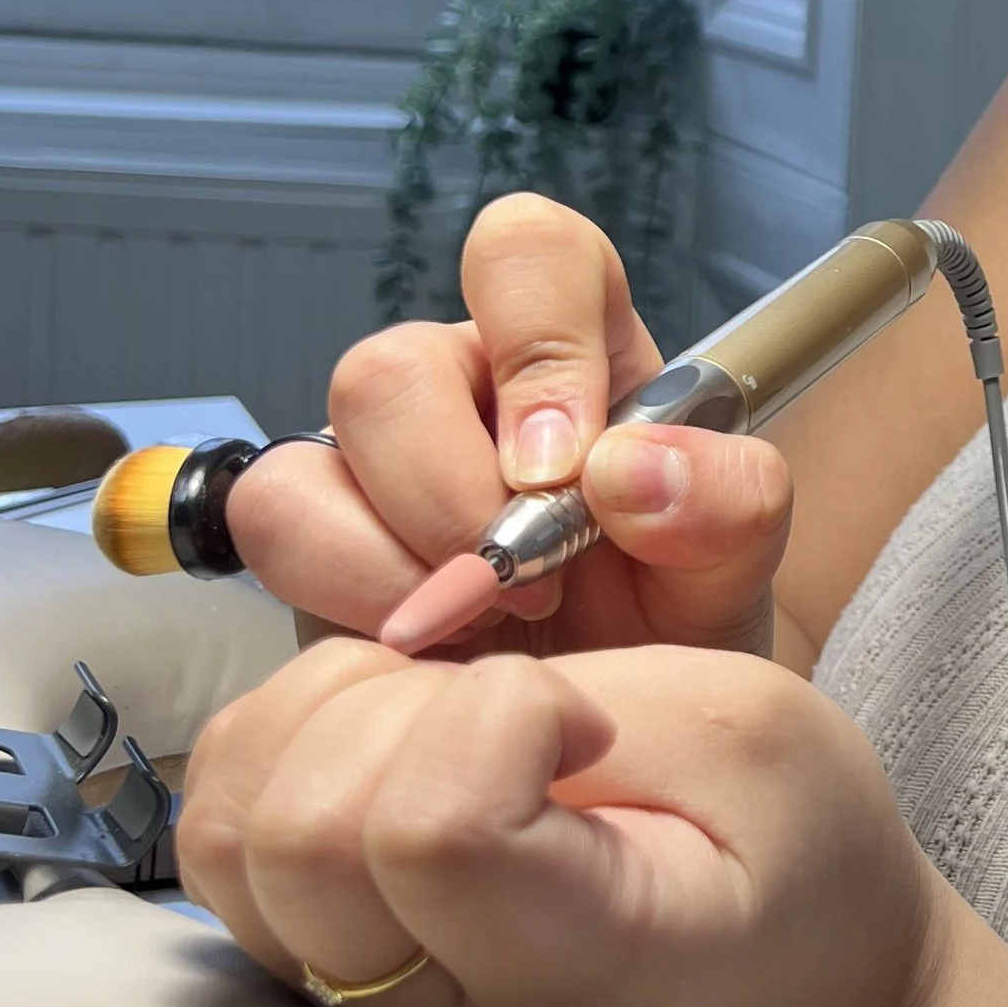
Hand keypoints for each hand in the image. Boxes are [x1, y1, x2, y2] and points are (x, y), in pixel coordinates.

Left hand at [176, 636, 1007, 1006]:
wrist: (782, 947)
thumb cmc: (786, 840)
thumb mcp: (758, 727)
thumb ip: (599, 685)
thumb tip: (447, 649)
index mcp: (567, 961)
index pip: (423, 834)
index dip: (497, 714)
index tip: (586, 720)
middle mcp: (427, 998)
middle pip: (297, 820)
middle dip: (404, 697)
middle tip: (516, 705)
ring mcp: (349, 981)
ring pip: (230, 812)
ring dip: (332, 705)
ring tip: (449, 710)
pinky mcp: (300, 935)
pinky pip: (217, 808)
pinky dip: (289, 726)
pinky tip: (399, 726)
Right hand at [229, 195, 786, 657]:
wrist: (609, 753)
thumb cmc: (673, 634)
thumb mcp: (735, 571)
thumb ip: (728, 503)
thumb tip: (622, 470)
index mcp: (577, 350)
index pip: (529, 252)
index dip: (537, 342)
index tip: (564, 469)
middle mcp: (463, 387)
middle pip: (393, 366)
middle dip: (453, 494)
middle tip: (535, 586)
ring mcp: (374, 462)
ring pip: (313, 450)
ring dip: (399, 555)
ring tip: (486, 626)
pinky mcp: (313, 541)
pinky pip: (273, 525)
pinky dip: (350, 598)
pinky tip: (424, 651)